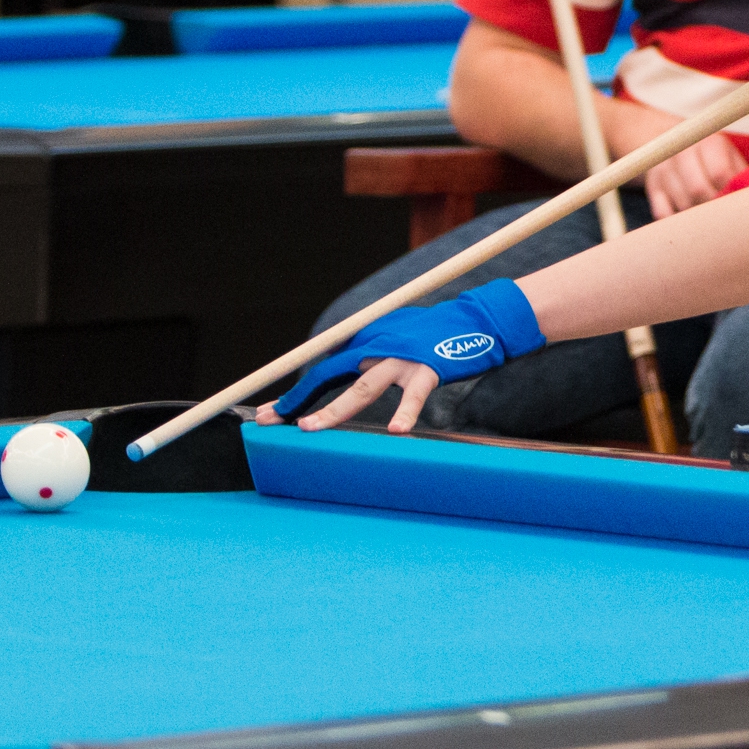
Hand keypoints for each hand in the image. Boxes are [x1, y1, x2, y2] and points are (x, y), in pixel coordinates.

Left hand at [263, 278, 545, 433]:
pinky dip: (406, 412)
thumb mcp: (398, 336)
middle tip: (269, 422)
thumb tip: (351, 376)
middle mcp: (378, 345)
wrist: (479, 318)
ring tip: (310, 429)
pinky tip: (396, 430)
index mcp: (368, 340)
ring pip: (361, 389)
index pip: (324, 370)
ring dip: (333, 411)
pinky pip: (414, 395)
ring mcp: (402, 357)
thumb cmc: (439, 333)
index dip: (297, 393)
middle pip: (329, 376)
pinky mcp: (429, 366)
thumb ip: (373, 354)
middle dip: (298, 400)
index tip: (270, 414)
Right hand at [643, 132, 748, 218]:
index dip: (730, 193)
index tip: (738, 204)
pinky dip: (677, 222)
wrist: (672, 141)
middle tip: (725, 217)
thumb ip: (742, 174)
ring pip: (682, 204)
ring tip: (711, 218)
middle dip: (714, 208)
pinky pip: (662, 213)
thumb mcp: (730, 156)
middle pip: (697, 189)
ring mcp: (663, 169)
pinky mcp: (652, 187)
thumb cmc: (714, 156)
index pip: (719, 172)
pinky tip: (689, 222)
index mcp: (708, 143)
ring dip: (698, 218)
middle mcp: (682, 152)